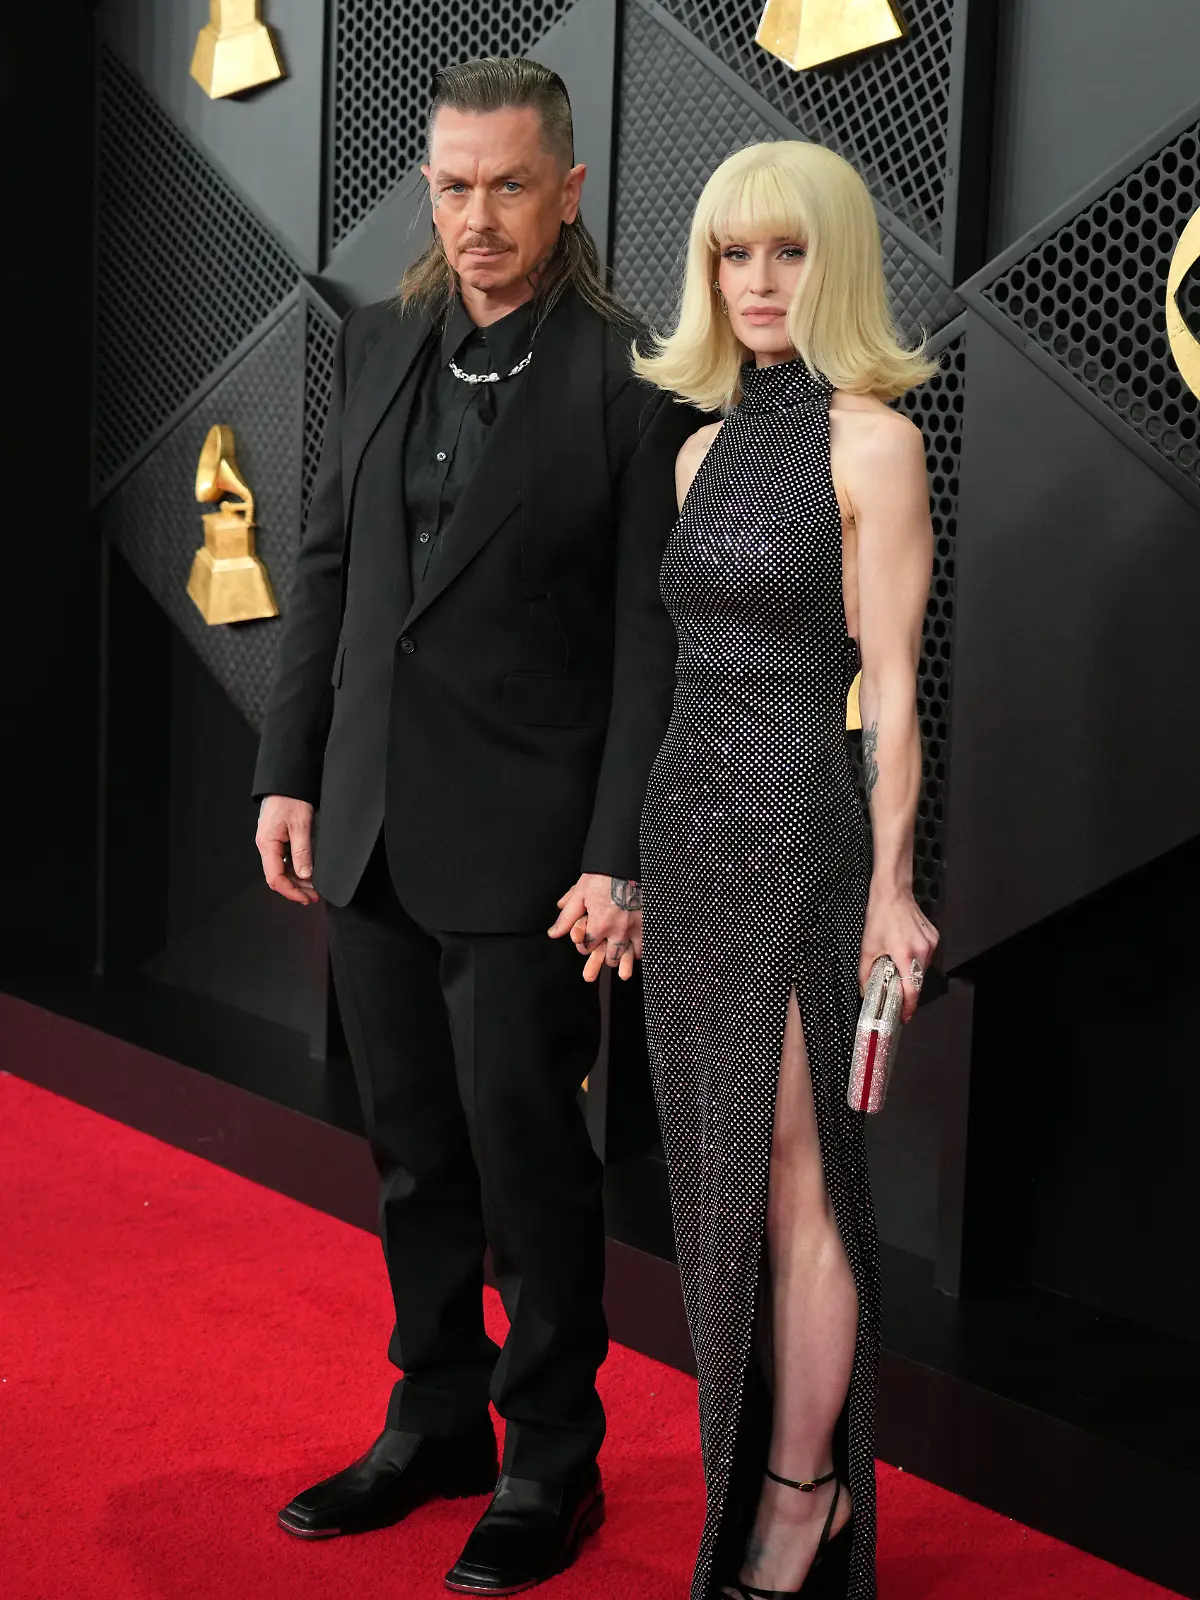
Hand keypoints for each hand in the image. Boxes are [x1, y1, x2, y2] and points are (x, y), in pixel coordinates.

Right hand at [256, 796, 319, 905]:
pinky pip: (285, 861)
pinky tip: (308, 874)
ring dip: (297, 881)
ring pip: (282, 870)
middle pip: (278, 876)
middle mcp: (267, 846)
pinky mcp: (278, 839)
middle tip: (314, 897)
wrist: (287, 781)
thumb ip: (302, 851)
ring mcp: (272, 843)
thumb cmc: (290, 798)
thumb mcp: (300, 825)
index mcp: (267, 844)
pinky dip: (296, 870)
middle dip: (296, 889)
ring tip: (314, 889)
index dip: (291, 891)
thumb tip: (305, 875)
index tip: (306, 898)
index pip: (275, 877)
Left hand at [548, 872, 640, 981]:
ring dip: (622, 957)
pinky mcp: (647, 923)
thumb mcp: (580, 894)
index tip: (585, 940)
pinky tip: (635, 950)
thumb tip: (553, 933)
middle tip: (602, 952)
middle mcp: (618, 930)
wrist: (625, 862)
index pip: (587, 947)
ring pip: (628, 954)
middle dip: (603, 956)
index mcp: (599, 924)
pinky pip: (644, 945)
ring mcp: (635, 928)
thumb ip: (567, 917)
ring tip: (618, 956)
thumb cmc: (602, 875)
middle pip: (610, 957)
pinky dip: (639, 950)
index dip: (583, 944)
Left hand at [859, 886, 937, 1022]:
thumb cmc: (881, 915)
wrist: (893, 893)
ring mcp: (930, 943)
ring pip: (922, 969)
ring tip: (897, 961)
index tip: (905, 1016)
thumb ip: (866, 973)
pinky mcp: (934, 938)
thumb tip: (866, 990)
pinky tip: (905, 949)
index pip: (911, 989)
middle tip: (894, 988)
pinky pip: (926, 956)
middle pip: (916, 980)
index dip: (909, 1007)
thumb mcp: (867, 947)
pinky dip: (915, 959)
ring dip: (910, 971)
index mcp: (904, 954)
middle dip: (906, 987)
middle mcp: (921, 950)